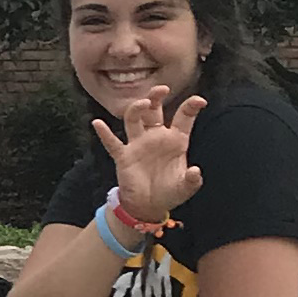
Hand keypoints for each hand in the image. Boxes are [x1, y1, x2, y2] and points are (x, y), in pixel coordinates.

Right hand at [91, 86, 204, 225]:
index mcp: (175, 140)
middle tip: (162, 89)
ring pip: (134, 119)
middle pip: (155, 110)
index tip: (199, 101)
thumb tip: (195, 171)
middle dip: (156, 97)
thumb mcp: (185, 187)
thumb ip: (192, 180)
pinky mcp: (124, 156)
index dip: (191, 107)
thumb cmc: (169, 192)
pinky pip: (112, 142)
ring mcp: (138, 144)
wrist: (148, 206)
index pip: (183, 117)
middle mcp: (156, 137)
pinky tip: (97, 123)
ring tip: (142, 103)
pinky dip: (104, 133)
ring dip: (136, 109)